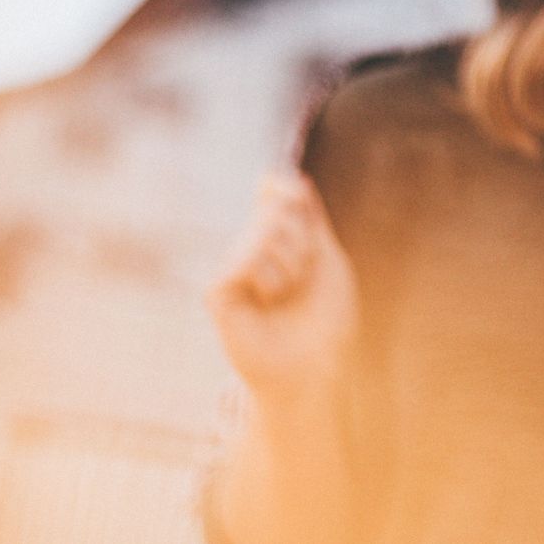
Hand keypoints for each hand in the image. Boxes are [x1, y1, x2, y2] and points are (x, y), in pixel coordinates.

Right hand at [208, 170, 359, 403]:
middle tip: (304, 275)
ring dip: (290, 264)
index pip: (273, 191)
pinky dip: (266, 279)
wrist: (314, 366)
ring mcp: (231, 268)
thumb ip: (310, 218)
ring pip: (261, 233)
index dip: (285, 189)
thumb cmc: (325, 317)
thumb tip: (292, 177)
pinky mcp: (216, 292)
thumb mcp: (327, 258)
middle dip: (302, 240)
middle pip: (275, 209)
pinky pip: (240, 260)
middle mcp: (250, 248)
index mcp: (278, 238)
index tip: (300, 199)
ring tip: (286, 294)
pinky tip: (265, 302)